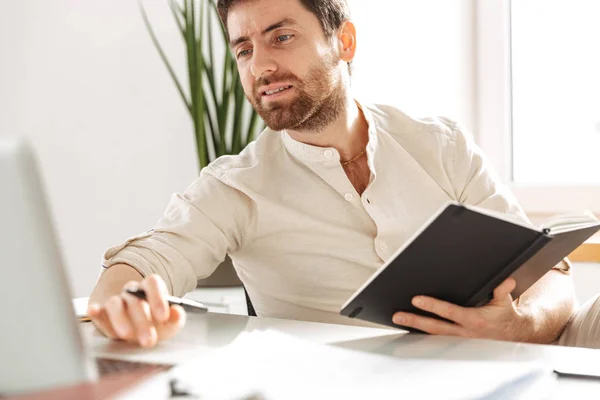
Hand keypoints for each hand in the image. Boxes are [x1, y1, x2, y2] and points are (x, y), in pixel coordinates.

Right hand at [87, 274, 185, 347]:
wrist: (135, 328)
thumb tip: (177, 312)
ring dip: (121, 319)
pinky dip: (95, 311)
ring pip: (115, 304)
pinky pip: (97, 310)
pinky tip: (94, 311)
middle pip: (135, 300)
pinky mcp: (101, 313)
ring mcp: (116, 301)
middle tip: (149, 339)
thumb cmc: (154, 324)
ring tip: (127, 334)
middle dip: (143, 321)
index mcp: (150, 288)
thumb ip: (175, 318)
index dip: (158, 298)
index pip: (152, 283)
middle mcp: (132, 292)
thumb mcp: (168, 323)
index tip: (163, 316)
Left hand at [392, 278, 530, 341]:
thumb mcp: (504, 302)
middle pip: (435, 327)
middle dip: (415, 321)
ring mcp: (459, 341)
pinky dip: (422, 334)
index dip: (433, 306)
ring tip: (398, 320)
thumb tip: (506, 280)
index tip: (416, 300)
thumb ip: (502, 290)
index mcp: (475, 320)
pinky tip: (409, 328)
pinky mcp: (456, 344)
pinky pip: (436, 339)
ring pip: (433, 335)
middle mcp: (464, 333)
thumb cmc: (504, 316)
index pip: (450, 312)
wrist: (512, 337)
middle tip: (397, 315)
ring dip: (414, 328)